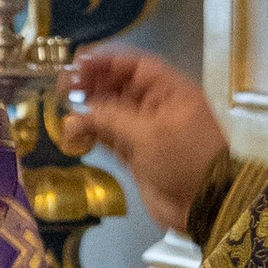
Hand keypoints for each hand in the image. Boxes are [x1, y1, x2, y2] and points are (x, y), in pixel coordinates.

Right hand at [58, 47, 228, 234]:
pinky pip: (109, 137)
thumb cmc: (183, 159)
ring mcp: (145, 131)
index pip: (136, 66)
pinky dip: (91, 134)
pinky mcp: (135, 154)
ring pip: (111, 112)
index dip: (107, 62)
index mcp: (171, 92)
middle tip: (64, 87)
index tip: (78, 62)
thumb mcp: (150, 133)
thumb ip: (113, 117)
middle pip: (120, 86)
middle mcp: (157, 107)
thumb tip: (80, 113)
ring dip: (89, 111)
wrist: (203, 206)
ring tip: (65, 113)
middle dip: (93, 85)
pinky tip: (72, 134)